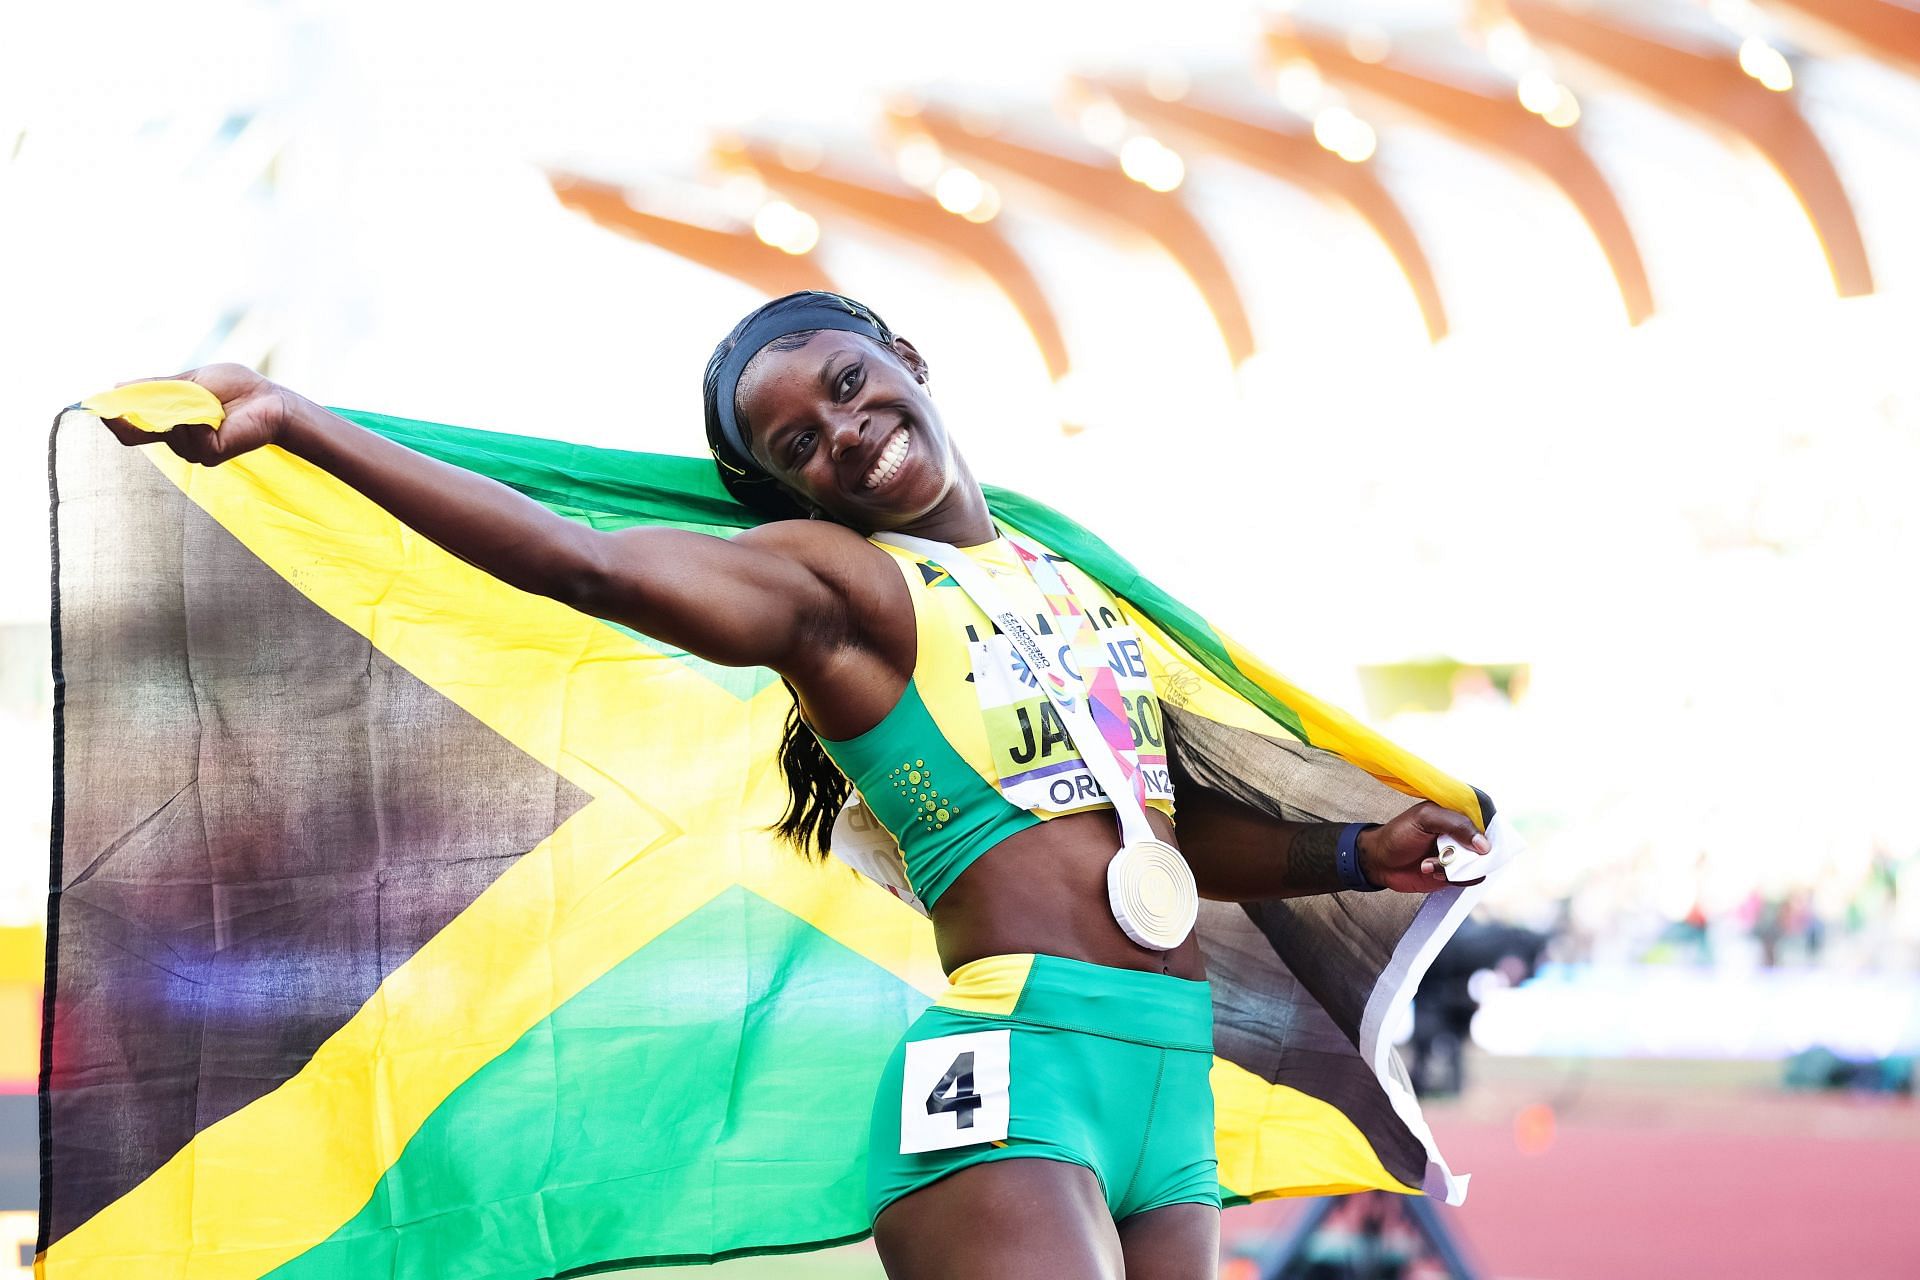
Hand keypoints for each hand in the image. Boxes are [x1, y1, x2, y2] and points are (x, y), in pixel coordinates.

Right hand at [100, 364, 299, 465]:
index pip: (130, 428)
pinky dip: (197, 419)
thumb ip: (157, 388)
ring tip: (208, 401)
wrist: (270, 400)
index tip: (98, 403)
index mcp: (170, 422)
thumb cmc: (236, 388)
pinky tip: (216, 415)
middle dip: (138, 411)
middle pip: (136, 434)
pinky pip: (189, 435)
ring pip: (164, 430)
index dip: (112, 418)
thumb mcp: (190, 382)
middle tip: (157, 394)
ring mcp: (192, 450)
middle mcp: (177, 440)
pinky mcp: (210, 453)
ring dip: (179, 409)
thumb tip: (117, 387)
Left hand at [1358, 801, 1489, 892]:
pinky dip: (1451, 877)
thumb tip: (1484, 844)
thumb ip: (1456, 825)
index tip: (1476, 841)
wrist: (1379, 862)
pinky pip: (1468, 878)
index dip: (1486, 829)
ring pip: (1479, 864)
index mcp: (1456, 812)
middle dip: (1468, 853)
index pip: (1486, 816)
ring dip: (1455, 867)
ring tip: (1429, 862)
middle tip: (1446, 853)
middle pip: (1486, 843)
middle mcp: (1461, 832)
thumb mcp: (1425, 819)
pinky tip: (1430, 871)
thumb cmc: (1398, 834)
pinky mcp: (1454, 873)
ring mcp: (1459, 853)